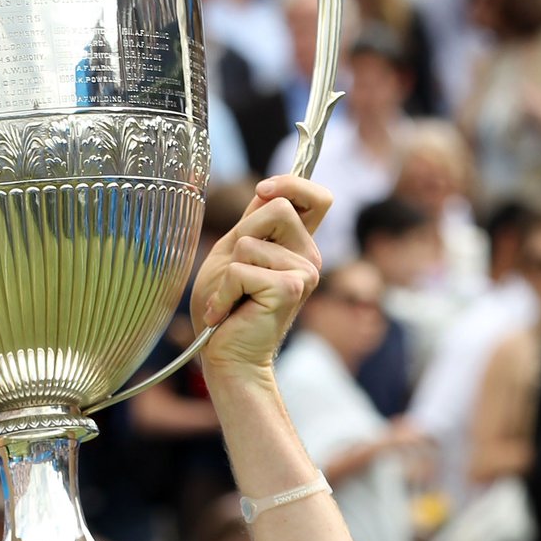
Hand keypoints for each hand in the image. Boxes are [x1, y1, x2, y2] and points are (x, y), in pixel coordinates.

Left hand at [191, 173, 328, 379]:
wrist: (227, 358)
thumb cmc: (225, 309)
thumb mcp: (232, 253)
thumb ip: (252, 222)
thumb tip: (266, 189)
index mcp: (298, 246)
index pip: (317, 198)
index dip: (292, 183)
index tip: (263, 191)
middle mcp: (309, 257)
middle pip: (278, 207)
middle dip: (242, 235)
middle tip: (235, 273)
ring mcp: (305, 273)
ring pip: (250, 241)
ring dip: (227, 272)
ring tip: (230, 299)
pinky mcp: (290, 289)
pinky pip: (241, 270)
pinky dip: (223, 292)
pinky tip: (225, 313)